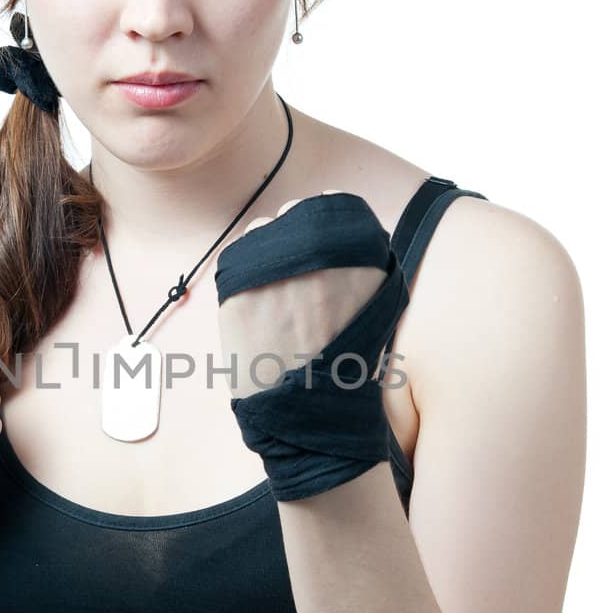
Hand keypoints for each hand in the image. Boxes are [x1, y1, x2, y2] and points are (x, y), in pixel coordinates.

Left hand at [215, 192, 390, 401]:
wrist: (308, 410)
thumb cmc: (344, 365)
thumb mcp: (375, 304)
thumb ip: (356, 259)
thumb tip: (330, 226)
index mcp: (358, 250)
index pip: (332, 202)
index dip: (322, 222)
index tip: (318, 242)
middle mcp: (316, 248)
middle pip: (295, 212)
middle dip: (293, 235)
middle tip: (293, 273)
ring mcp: (274, 263)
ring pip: (261, 231)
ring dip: (266, 250)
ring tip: (273, 293)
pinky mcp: (237, 282)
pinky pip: (235, 256)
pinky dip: (241, 272)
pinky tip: (254, 302)